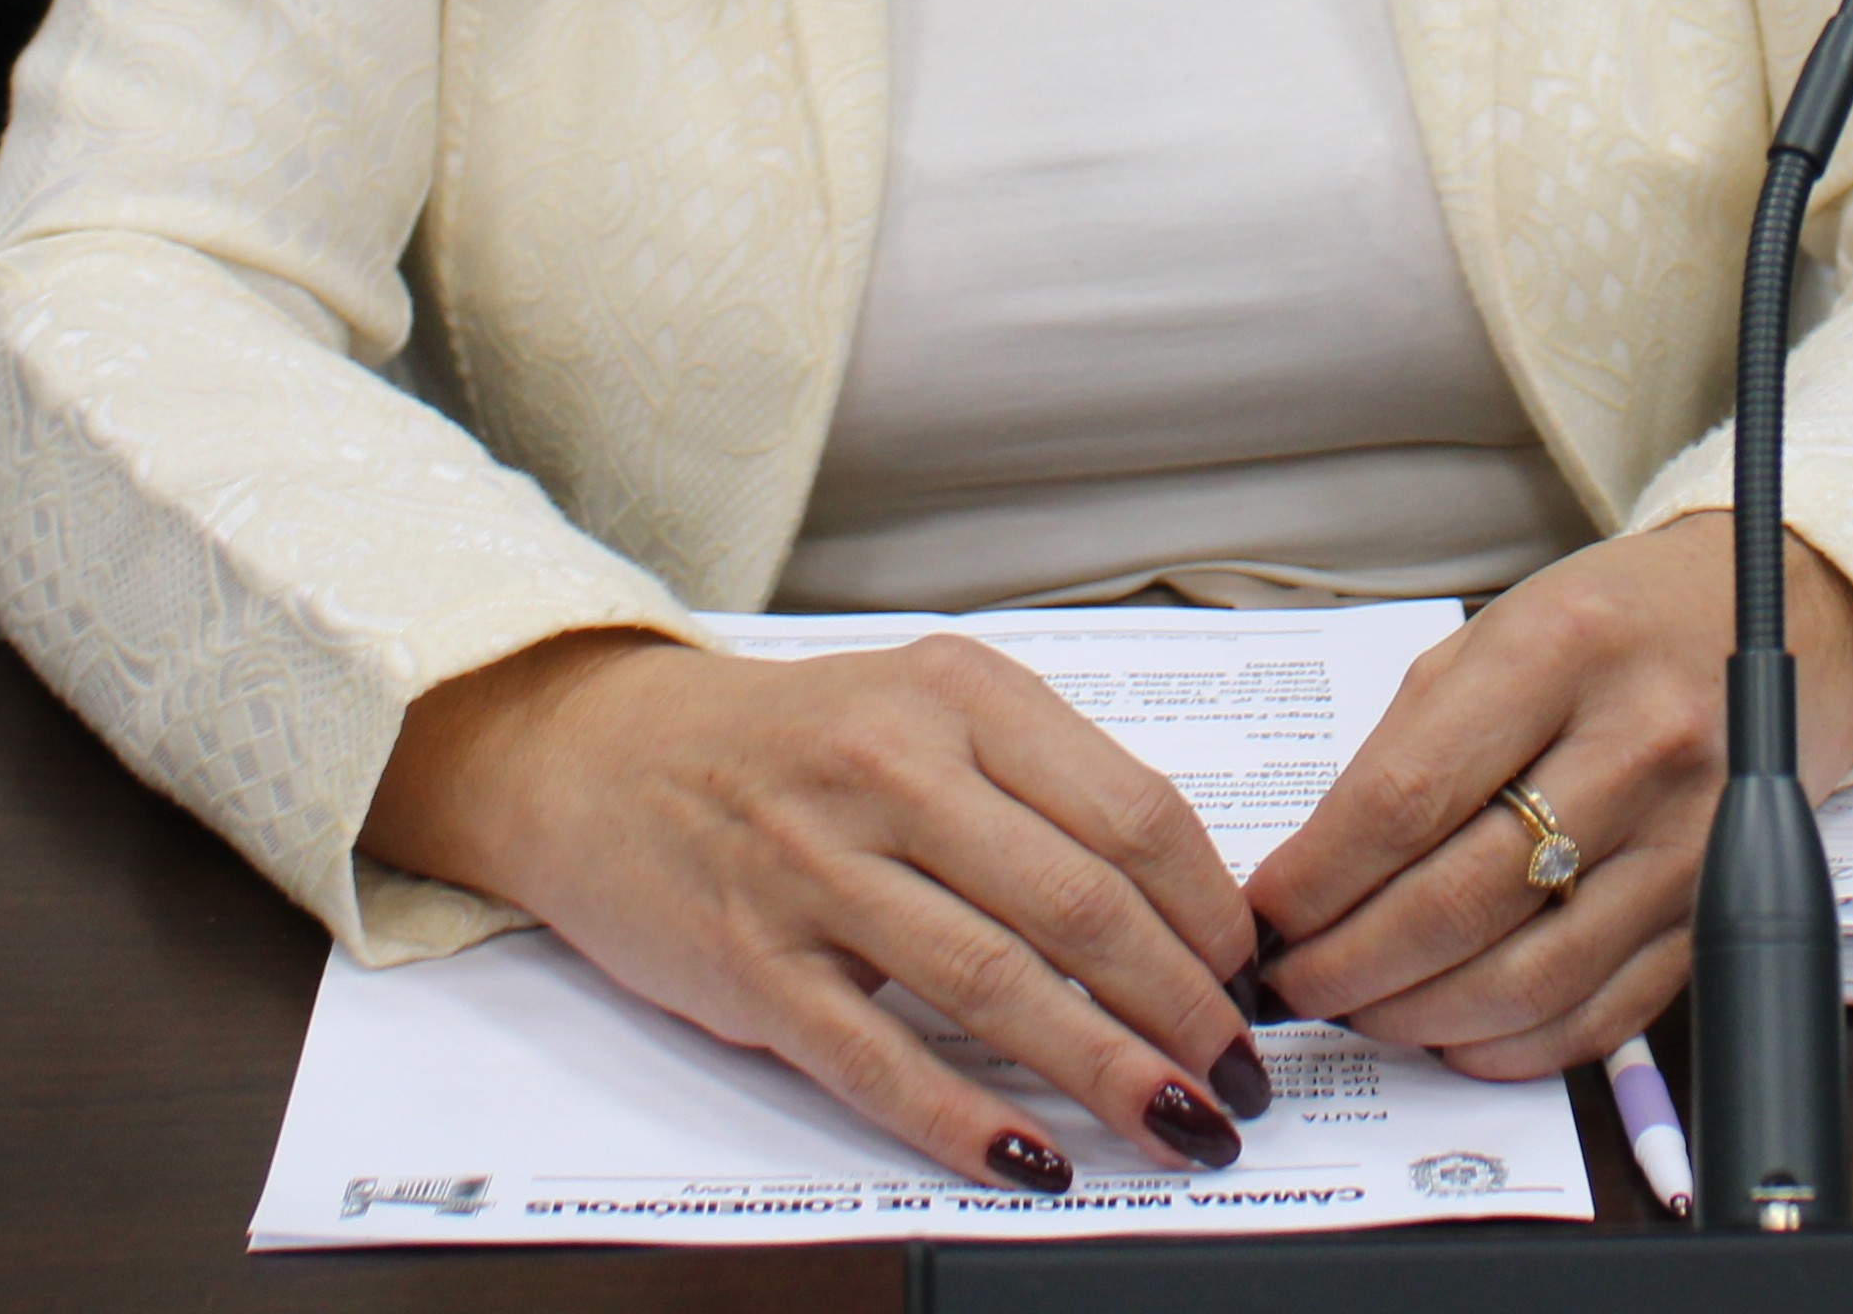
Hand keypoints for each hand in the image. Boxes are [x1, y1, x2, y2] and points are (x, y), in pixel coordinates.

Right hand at [365, 627, 1270, 1189]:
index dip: (1212, 914)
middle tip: (1239, 1074)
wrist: (597, 755)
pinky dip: (965, 1120)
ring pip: (996, 985)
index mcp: (960, 693)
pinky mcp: (753, 963)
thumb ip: (1044, 791)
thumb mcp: (927, 713)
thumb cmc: (789, 744)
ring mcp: (815, 867)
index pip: (1133, 811)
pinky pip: (879, 1058)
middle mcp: (891, 767)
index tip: (1255, 978)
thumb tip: (1189, 914)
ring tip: (1178, 1124)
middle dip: (1183, 1007)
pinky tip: (1031, 1160)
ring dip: (1106, 1070)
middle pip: (1082, 903)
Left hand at [1242, 515, 1852, 1077]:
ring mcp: (1689, 837)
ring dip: (1417, 1016)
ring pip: (1524, 978)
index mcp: (1559, 651)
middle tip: (1295, 982)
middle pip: (1456, 903)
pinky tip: (1453, 1030)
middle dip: (1349, 965)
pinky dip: (1511, 1044)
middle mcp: (1636, 744)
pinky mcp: (1717, 909)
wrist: (1771, 619)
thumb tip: (1313, 878)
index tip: (1265, 915)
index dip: (1317, 879)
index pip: (1404, 798)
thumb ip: (1408, 747)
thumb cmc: (1609, 626)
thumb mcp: (1496, 636)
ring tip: (1361, 1010)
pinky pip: (1601, 1014)